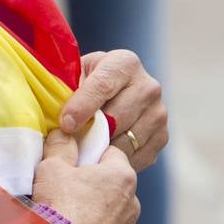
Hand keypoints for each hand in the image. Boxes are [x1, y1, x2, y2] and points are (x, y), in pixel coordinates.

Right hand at [31, 128, 138, 223]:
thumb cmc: (60, 206)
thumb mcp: (52, 167)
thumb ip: (61, 146)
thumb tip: (63, 133)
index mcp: (122, 174)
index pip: (110, 152)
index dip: (89, 154)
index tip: (71, 162)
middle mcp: (133, 201)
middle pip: (111, 182)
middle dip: (92, 183)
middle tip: (65, 187)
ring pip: (111, 209)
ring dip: (95, 209)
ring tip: (68, 214)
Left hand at [60, 50, 167, 171]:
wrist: (112, 95)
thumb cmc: (86, 85)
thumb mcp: (75, 76)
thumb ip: (68, 89)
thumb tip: (61, 117)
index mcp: (125, 63)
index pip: (103, 86)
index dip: (82, 107)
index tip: (66, 124)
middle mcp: (148, 86)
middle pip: (117, 117)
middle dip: (91, 132)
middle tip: (70, 144)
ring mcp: (158, 113)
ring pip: (126, 141)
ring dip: (102, 149)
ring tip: (83, 150)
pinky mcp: (161, 138)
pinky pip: (135, 156)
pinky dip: (116, 161)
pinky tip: (101, 154)